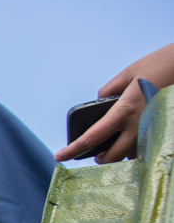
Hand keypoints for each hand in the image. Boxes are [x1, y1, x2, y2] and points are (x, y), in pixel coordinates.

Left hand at [55, 43, 173, 163]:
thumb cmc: (161, 64)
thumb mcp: (129, 72)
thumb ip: (110, 89)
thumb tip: (101, 100)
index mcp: (123, 111)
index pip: (91, 138)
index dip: (73, 150)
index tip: (60, 156)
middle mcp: (138, 126)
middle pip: (111, 157)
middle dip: (100, 158)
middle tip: (95, 155)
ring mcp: (153, 130)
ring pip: (130, 156)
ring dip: (119, 154)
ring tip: (113, 147)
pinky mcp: (164, 130)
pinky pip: (146, 147)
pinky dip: (136, 148)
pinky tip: (133, 139)